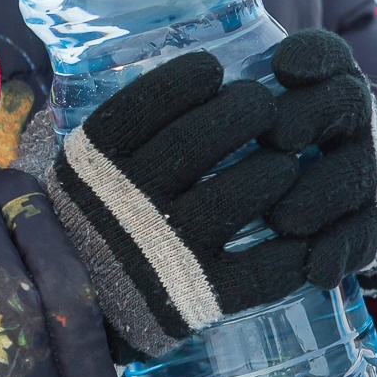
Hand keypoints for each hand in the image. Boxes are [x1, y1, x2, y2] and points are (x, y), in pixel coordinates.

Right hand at [41, 30, 376, 360]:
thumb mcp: (87, 168)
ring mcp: (165, 251)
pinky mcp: (199, 297)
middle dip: (244, 112)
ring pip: (237, 195)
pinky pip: (261, 268)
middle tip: (264, 105)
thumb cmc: (96, 219)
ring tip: (284, 159)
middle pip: (197, 142)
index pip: (144, 105)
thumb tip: (195, 69)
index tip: (214, 69)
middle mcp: (126, 204)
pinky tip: (299, 227)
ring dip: (273, 169)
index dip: (187, 79)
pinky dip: (289, 247)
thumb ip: (124, 130)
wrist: (77, 307)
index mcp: (94, 164)